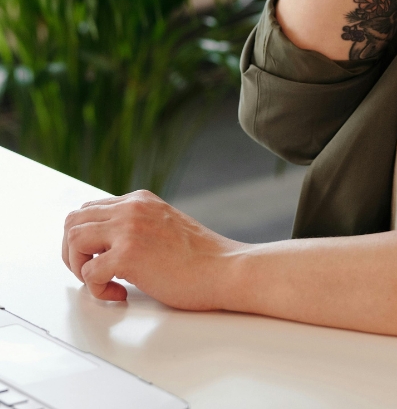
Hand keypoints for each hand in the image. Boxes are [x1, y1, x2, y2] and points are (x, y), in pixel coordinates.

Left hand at [62, 190, 243, 308]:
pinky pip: (88, 273)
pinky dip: (97, 290)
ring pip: (73, 240)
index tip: (96, 259)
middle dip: (73, 252)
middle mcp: (132, 208)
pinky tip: (120, 293)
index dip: (84, 239)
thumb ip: (136, 226)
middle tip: (91, 273)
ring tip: (103, 281)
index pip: (88, 210)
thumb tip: (104, 245)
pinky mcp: (129, 255)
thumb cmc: (200, 258)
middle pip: (73, 221)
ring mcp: (129, 229)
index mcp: (140, 200)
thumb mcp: (163, 226)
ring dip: (80, 268)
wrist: (225, 269)